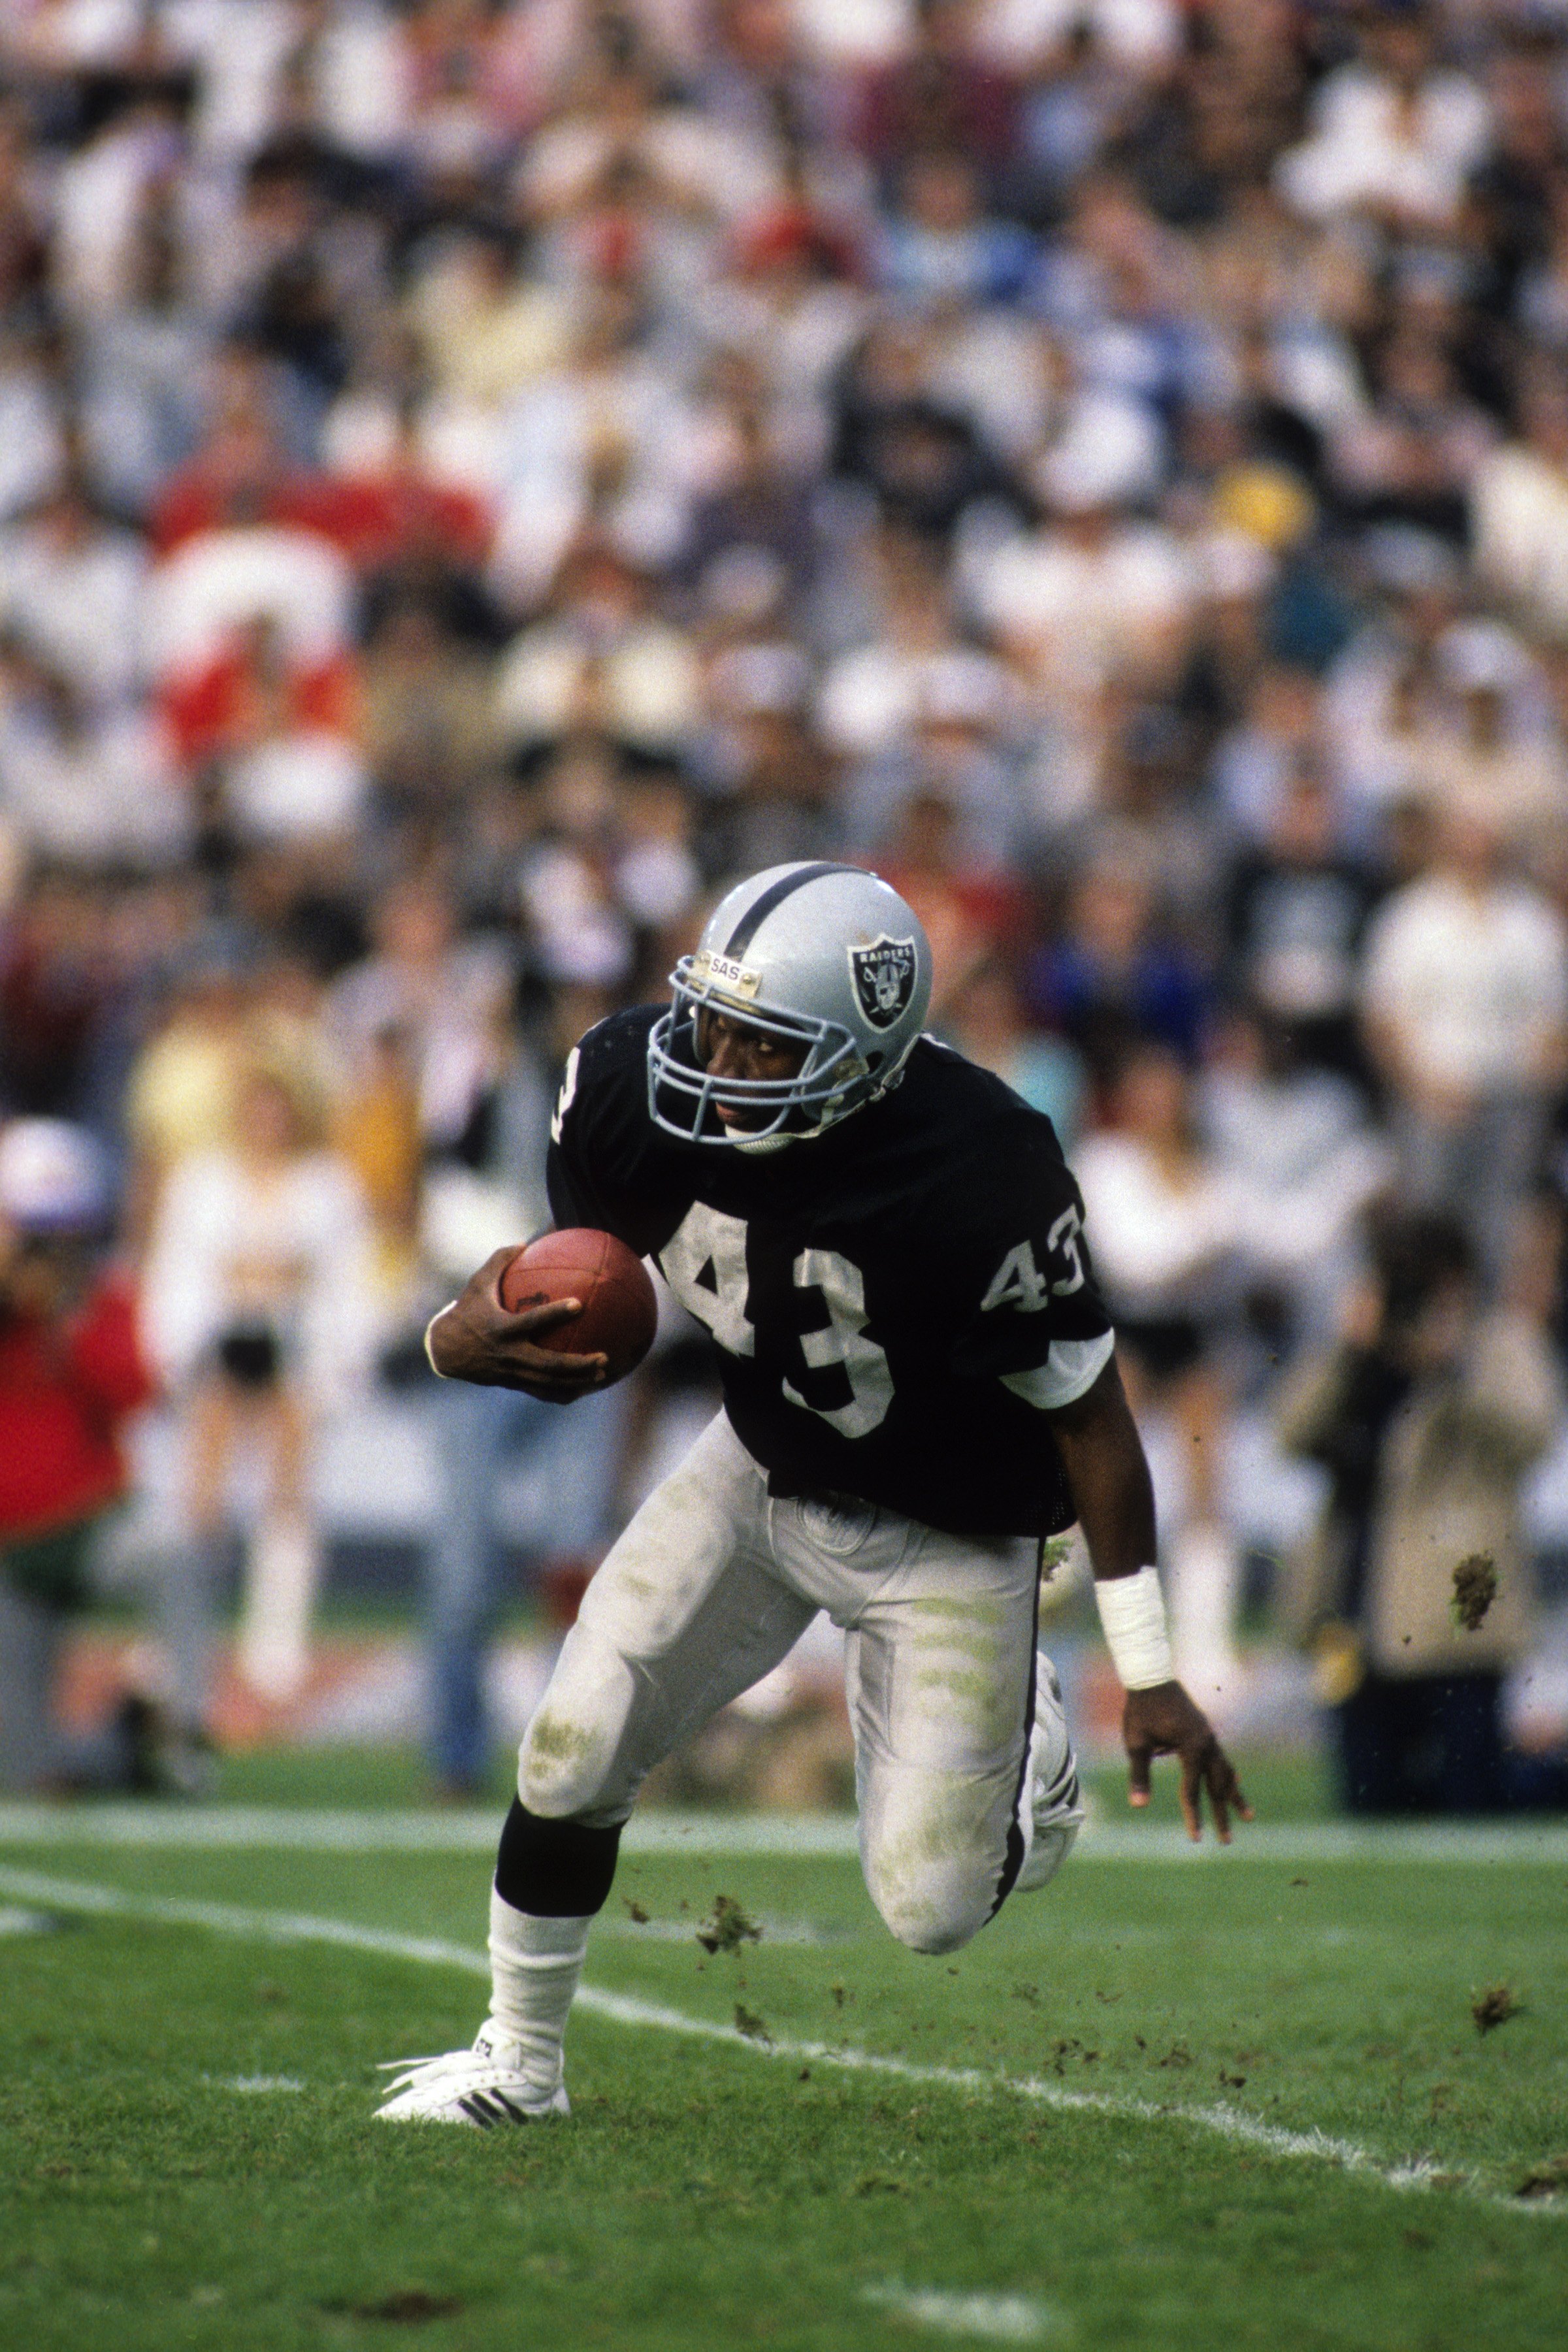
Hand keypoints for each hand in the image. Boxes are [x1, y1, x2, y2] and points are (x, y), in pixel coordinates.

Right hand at [427, 1246, 608, 1402]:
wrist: (446, 1350)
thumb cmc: (467, 1311)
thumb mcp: (477, 1284)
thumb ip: (499, 1261)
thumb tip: (524, 1242)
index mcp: (502, 1328)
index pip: (532, 1321)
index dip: (555, 1314)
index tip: (580, 1304)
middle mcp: (509, 1354)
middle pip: (548, 1364)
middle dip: (577, 1363)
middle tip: (604, 1357)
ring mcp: (512, 1372)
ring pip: (548, 1382)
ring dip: (576, 1381)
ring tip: (603, 1375)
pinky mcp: (513, 1384)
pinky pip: (542, 1392)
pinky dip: (564, 1393)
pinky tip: (585, 1389)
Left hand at [1123, 1681, 1251, 1843]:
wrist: (1151, 1676)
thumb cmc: (1141, 1710)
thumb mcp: (1136, 1743)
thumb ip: (1139, 1773)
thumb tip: (1138, 1805)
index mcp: (1190, 1747)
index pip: (1192, 1790)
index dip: (1193, 1816)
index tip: (1196, 1839)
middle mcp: (1206, 1743)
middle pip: (1217, 1786)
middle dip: (1221, 1814)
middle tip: (1226, 1842)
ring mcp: (1209, 1737)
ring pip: (1226, 1772)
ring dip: (1234, 1795)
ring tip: (1247, 1816)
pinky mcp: (1206, 1732)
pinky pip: (1222, 1758)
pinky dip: (1229, 1774)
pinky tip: (1236, 1783)